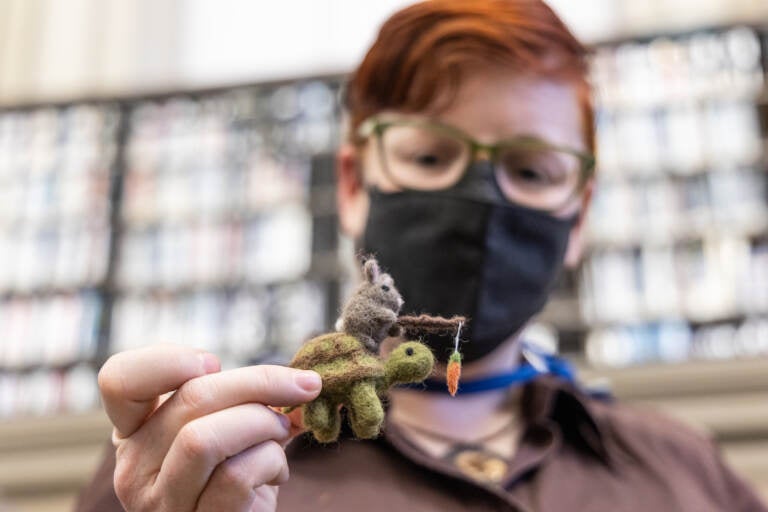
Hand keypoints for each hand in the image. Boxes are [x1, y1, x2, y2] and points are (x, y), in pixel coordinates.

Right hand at [98, 345, 320, 511]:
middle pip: (190, 398)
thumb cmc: (242, 477)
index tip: (214, 363)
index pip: (118, 379)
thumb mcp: (235, 426)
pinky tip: (276, 473)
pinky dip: (271, 461)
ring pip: (203, 439)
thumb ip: (251, 396)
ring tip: (281, 433)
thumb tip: (301, 381)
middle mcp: (134, 469)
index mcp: (136, 431)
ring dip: (262, 423)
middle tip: (298, 388)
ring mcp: (161, 505)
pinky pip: (235, 477)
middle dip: (258, 382)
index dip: (168, 360)